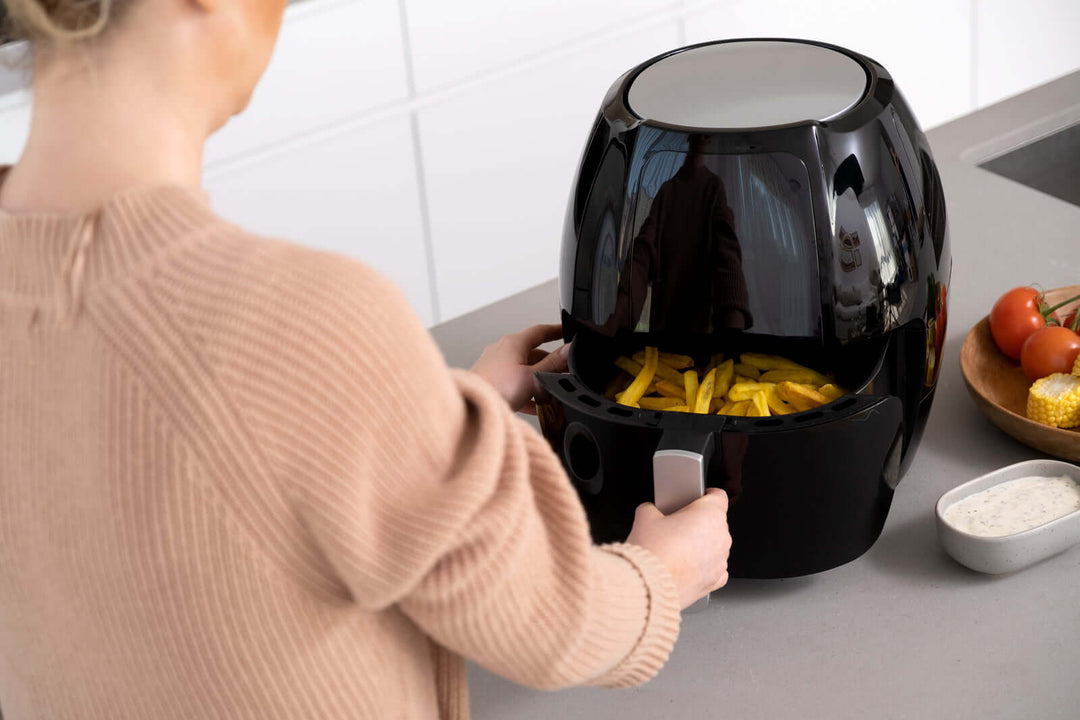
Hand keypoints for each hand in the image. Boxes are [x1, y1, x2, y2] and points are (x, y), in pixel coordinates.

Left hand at [470, 323, 569, 413]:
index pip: (539, 331)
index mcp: (513, 343)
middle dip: (549, 363)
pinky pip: (513, 384)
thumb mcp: (533, 376)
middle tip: (563, 372)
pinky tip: (533, 405)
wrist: (472, 406)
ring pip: (523, 370)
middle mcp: (501, 351)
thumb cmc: (497, 388)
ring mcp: (494, 367)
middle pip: (532, 352)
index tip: (566, 331)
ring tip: (549, 392)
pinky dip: (526, 392)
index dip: (556, 331)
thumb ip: (552, 364)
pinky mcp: (490, 382)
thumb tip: (567, 351)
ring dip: (538, 380)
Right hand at [626, 488, 730, 609]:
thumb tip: (652, 512)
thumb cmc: (652, 552)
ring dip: (701, 545)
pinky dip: (702, 566)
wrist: (648, 585)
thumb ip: (653, 509)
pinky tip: (683, 566)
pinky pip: (713, 567)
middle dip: (698, 523)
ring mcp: (720, 560)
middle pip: (715, 522)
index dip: (706, 494)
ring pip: (715, 546)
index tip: (698, 497)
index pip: (718, 496)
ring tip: (675, 550)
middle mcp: (721, 537)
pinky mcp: (715, 581)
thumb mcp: (645, 517)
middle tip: (675, 528)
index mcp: (709, 515)